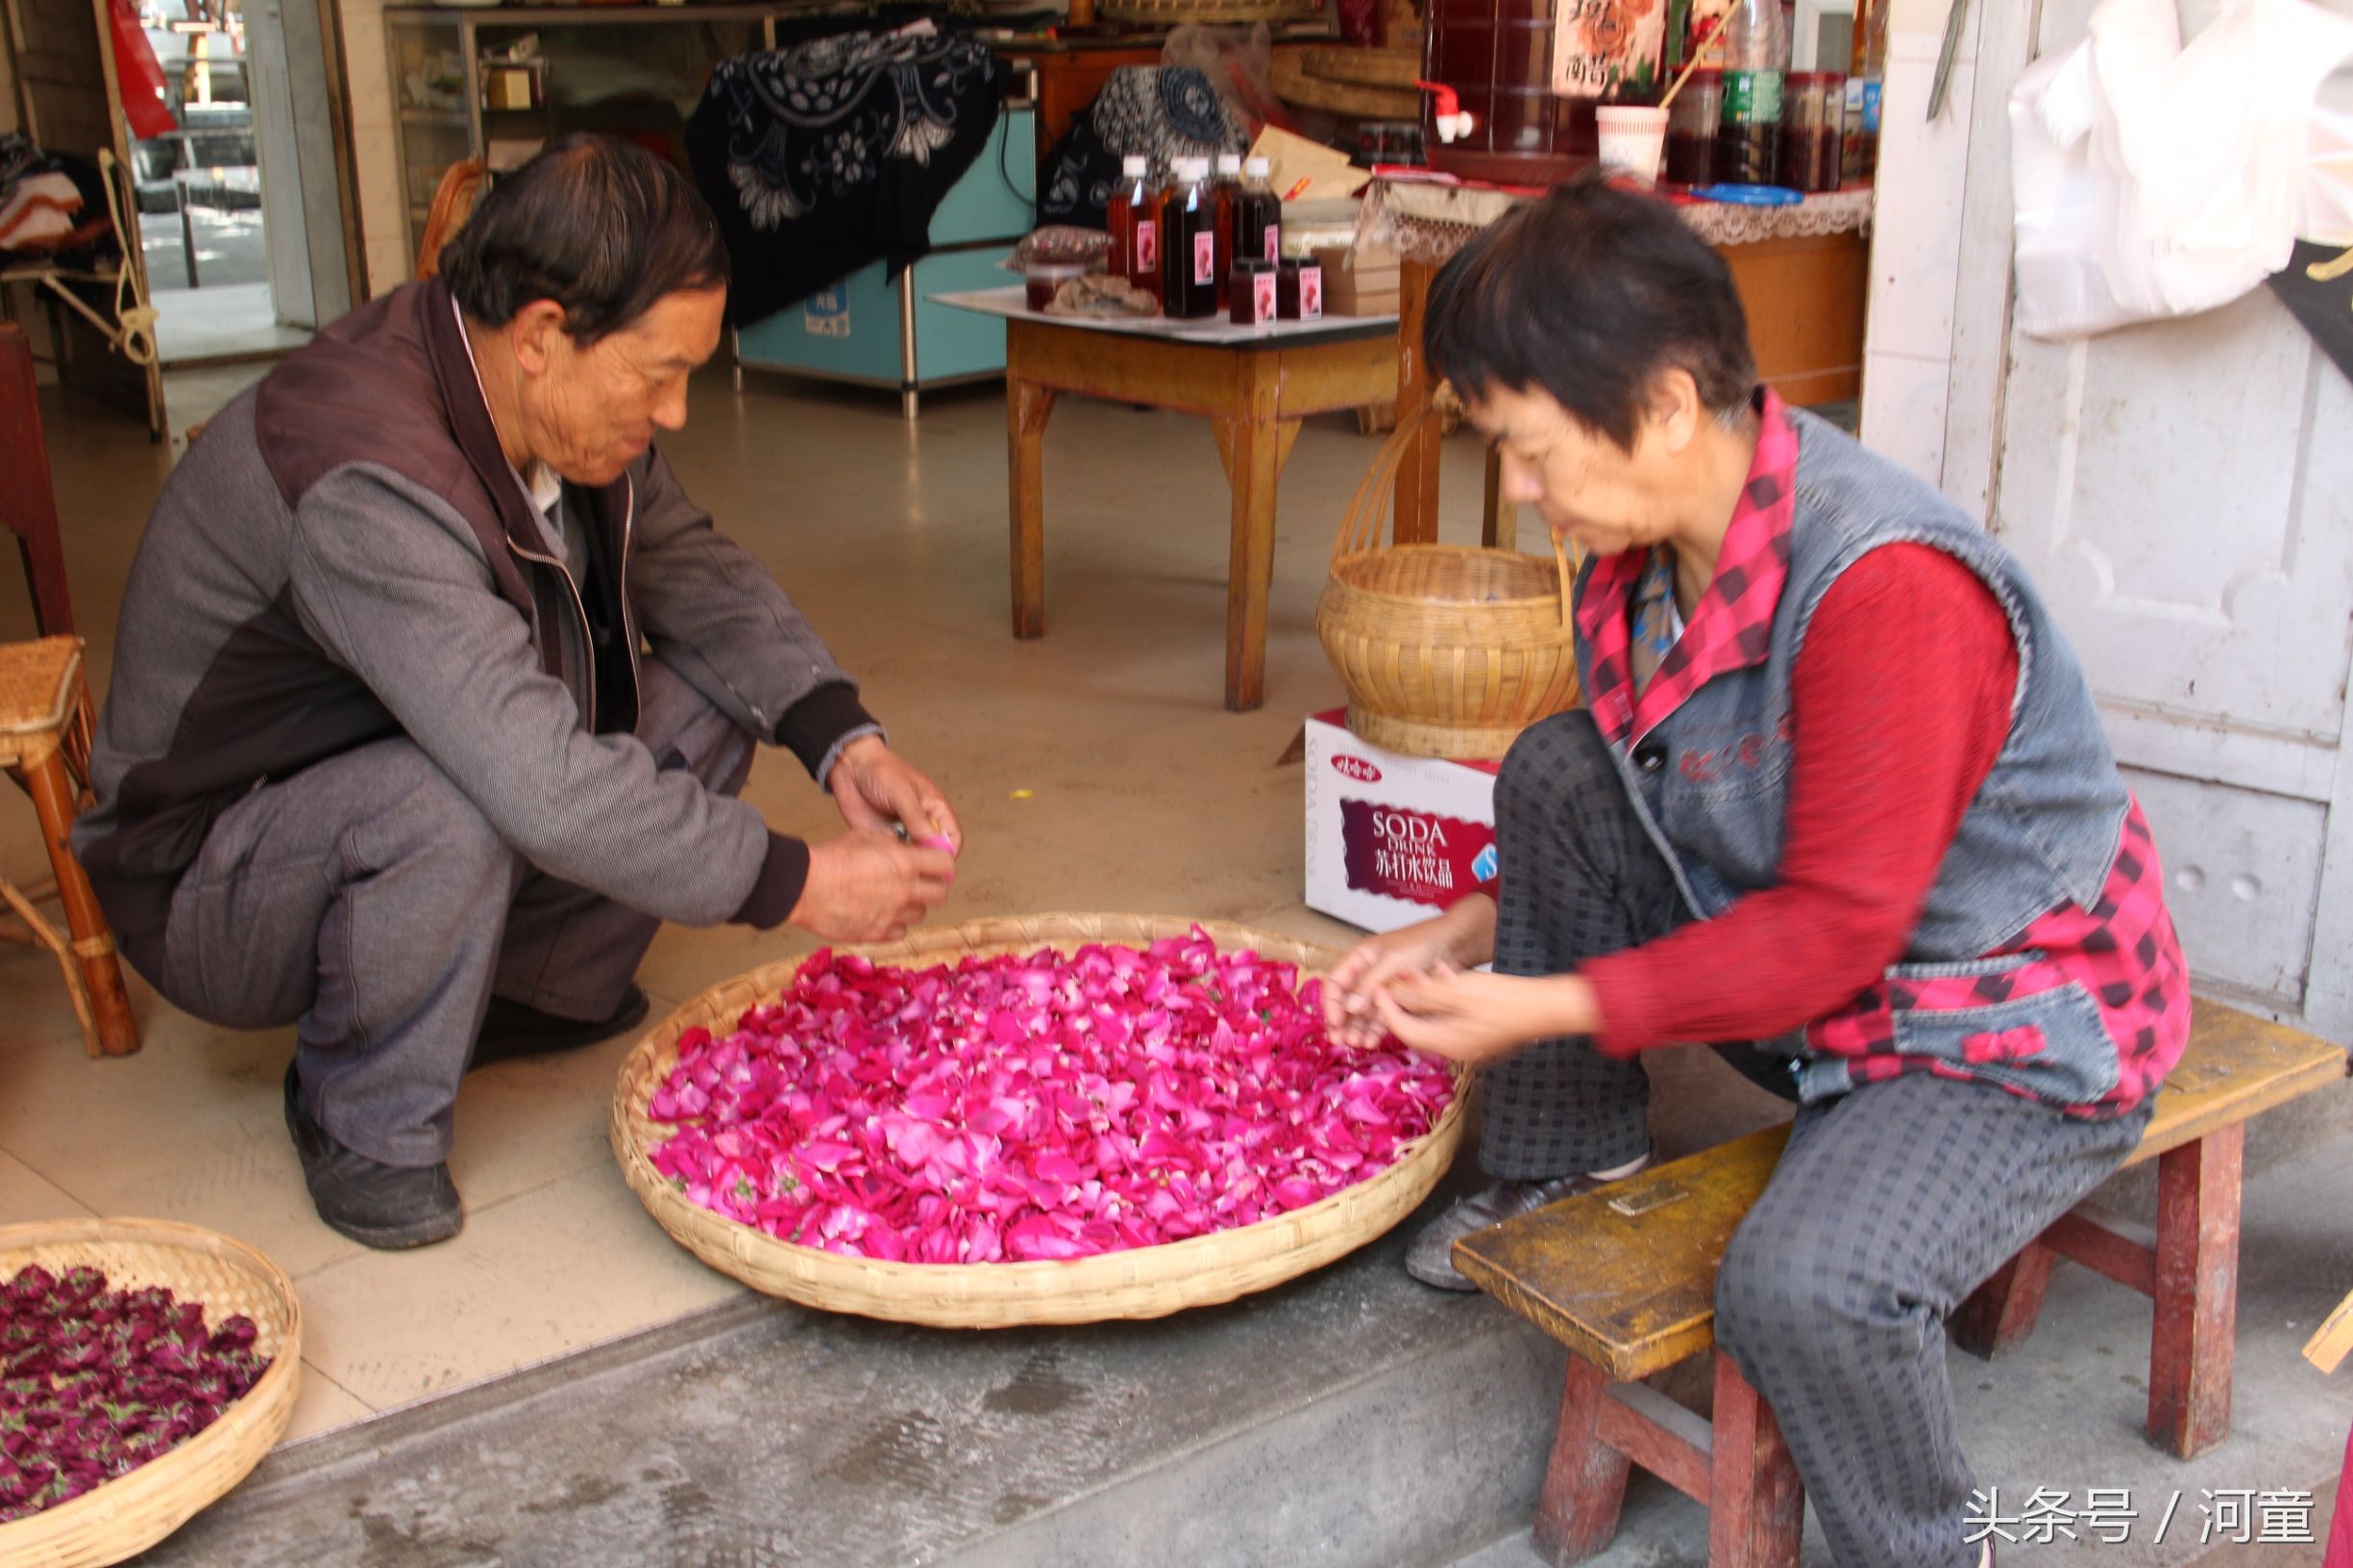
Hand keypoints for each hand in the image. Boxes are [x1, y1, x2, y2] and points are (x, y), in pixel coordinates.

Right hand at [788, 830, 955, 942]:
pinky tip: (882, 914)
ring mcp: (893, 916)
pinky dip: (895, 924)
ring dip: (913, 905)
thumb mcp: (865, 837)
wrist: (803, 887)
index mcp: (906, 863)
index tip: (935, 864)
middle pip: (940, 894)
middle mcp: (905, 891)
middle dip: (933, 886)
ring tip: (895, 898)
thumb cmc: (830, 858)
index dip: (942, 863)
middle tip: (920, 882)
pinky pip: (900, 932)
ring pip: (920, 914)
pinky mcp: (877, 934)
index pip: (946, 864)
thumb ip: (892, 844)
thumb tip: (905, 848)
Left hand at [828, 737, 963, 855]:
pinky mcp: (883, 837)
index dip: (949, 852)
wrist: (851, 767)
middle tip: (917, 869)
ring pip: (913, 856)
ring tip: (898, 864)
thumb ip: (917, 819)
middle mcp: (921, 823)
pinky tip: (883, 858)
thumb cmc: (882, 771)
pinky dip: (890, 860)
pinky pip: (892, 855)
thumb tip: (934, 843)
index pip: (952, 836)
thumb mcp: (902, 793)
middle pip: (933, 851)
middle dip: (928, 862)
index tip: (938, 864)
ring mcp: (902, 831)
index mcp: (934, 808)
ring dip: (908, 862)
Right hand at [1320, 896, 1496, 1049]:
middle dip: (1341, 1022)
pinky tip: (1371, 1041)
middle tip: (1340, 1041)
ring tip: (1357, 1044)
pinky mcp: (1396, 1000)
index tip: (1336, 1023)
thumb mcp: (1391, 961)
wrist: (1452, 944)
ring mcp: (1380, 989)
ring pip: (1362, 1013)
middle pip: (1345, 1002)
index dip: (1331, 1004)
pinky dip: (1374, 1029)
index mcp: (1358, 959)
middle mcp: (1365, 975)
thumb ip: (1369, 984)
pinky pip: (1380, 1017)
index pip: (1335, 984)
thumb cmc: (1421, 944)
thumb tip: (1349, 1009)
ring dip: (1357, 1029)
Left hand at [1371, 966, 1599, 1065]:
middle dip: (1405, 1002)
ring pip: (1436, 1020)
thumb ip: (1425, 994)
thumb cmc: (1506, 999)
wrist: (1548, 1008)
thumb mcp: (1459, 992)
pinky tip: (1448, 974)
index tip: (1378, 989)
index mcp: (1447, 1043)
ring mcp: (1471, 1045)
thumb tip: (1396, 992)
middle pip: (1418, 1027)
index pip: (1404, 1030)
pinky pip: (1454, 1017)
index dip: (1387, 1008)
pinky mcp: (1483, 1035)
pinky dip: (1446, 999)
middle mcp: (1456, 1050)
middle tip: (1396, 980)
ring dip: (1426, 997)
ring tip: (1421, 972)